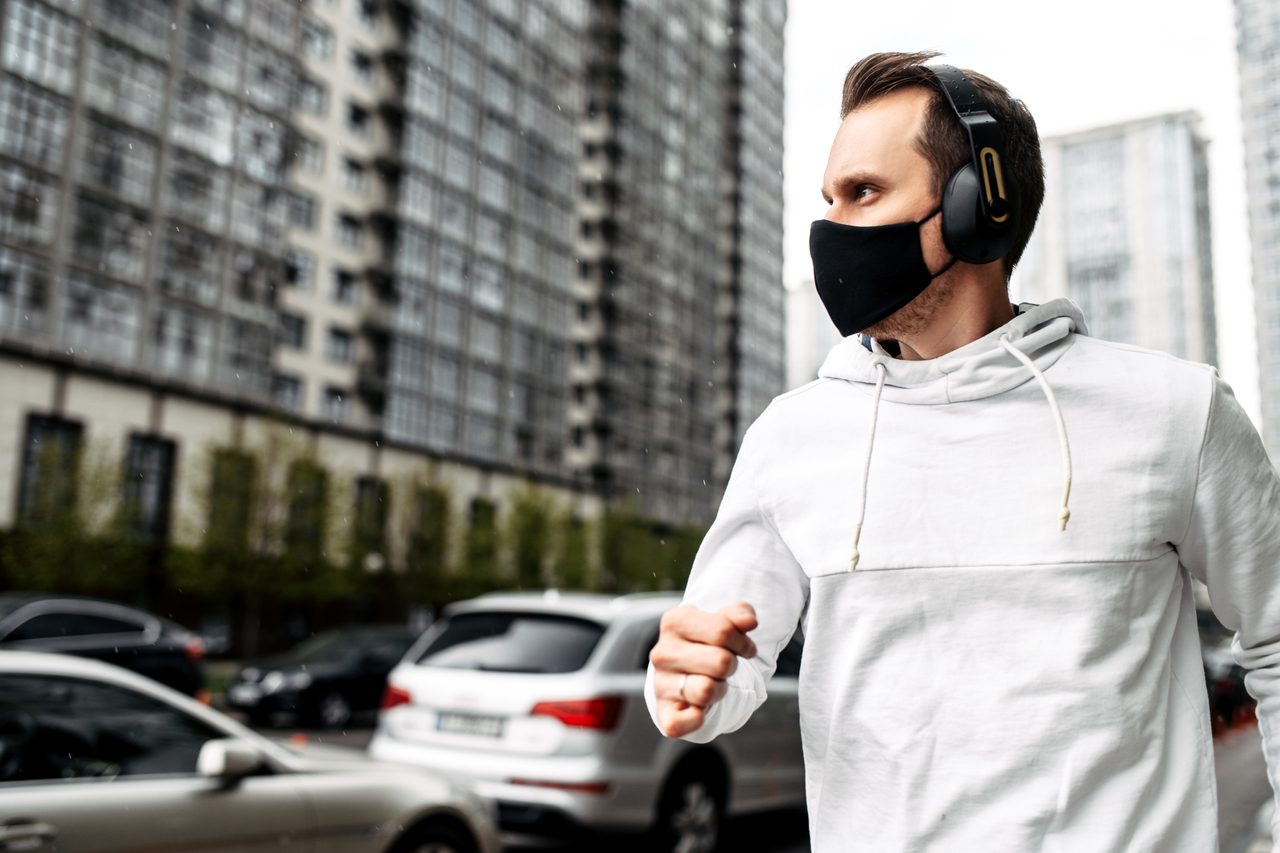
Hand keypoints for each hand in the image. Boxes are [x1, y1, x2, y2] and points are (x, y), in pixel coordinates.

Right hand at [649, 602, 757, 737]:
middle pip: (721, 662)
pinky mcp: (662, 712)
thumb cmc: (708, 643)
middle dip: (732, 666)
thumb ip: (740, 614)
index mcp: (674, 621)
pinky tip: (699, 709)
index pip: (723, 631)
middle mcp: (662, 652)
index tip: (742, 648)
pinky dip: (696, 719)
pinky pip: (679, 723)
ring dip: (720, 690)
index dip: (743, 643)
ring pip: (707, 690)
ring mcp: (659, 683)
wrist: (686, 670)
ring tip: (712, 683)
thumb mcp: (724, 622)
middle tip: (723, 667)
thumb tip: (750, 621)